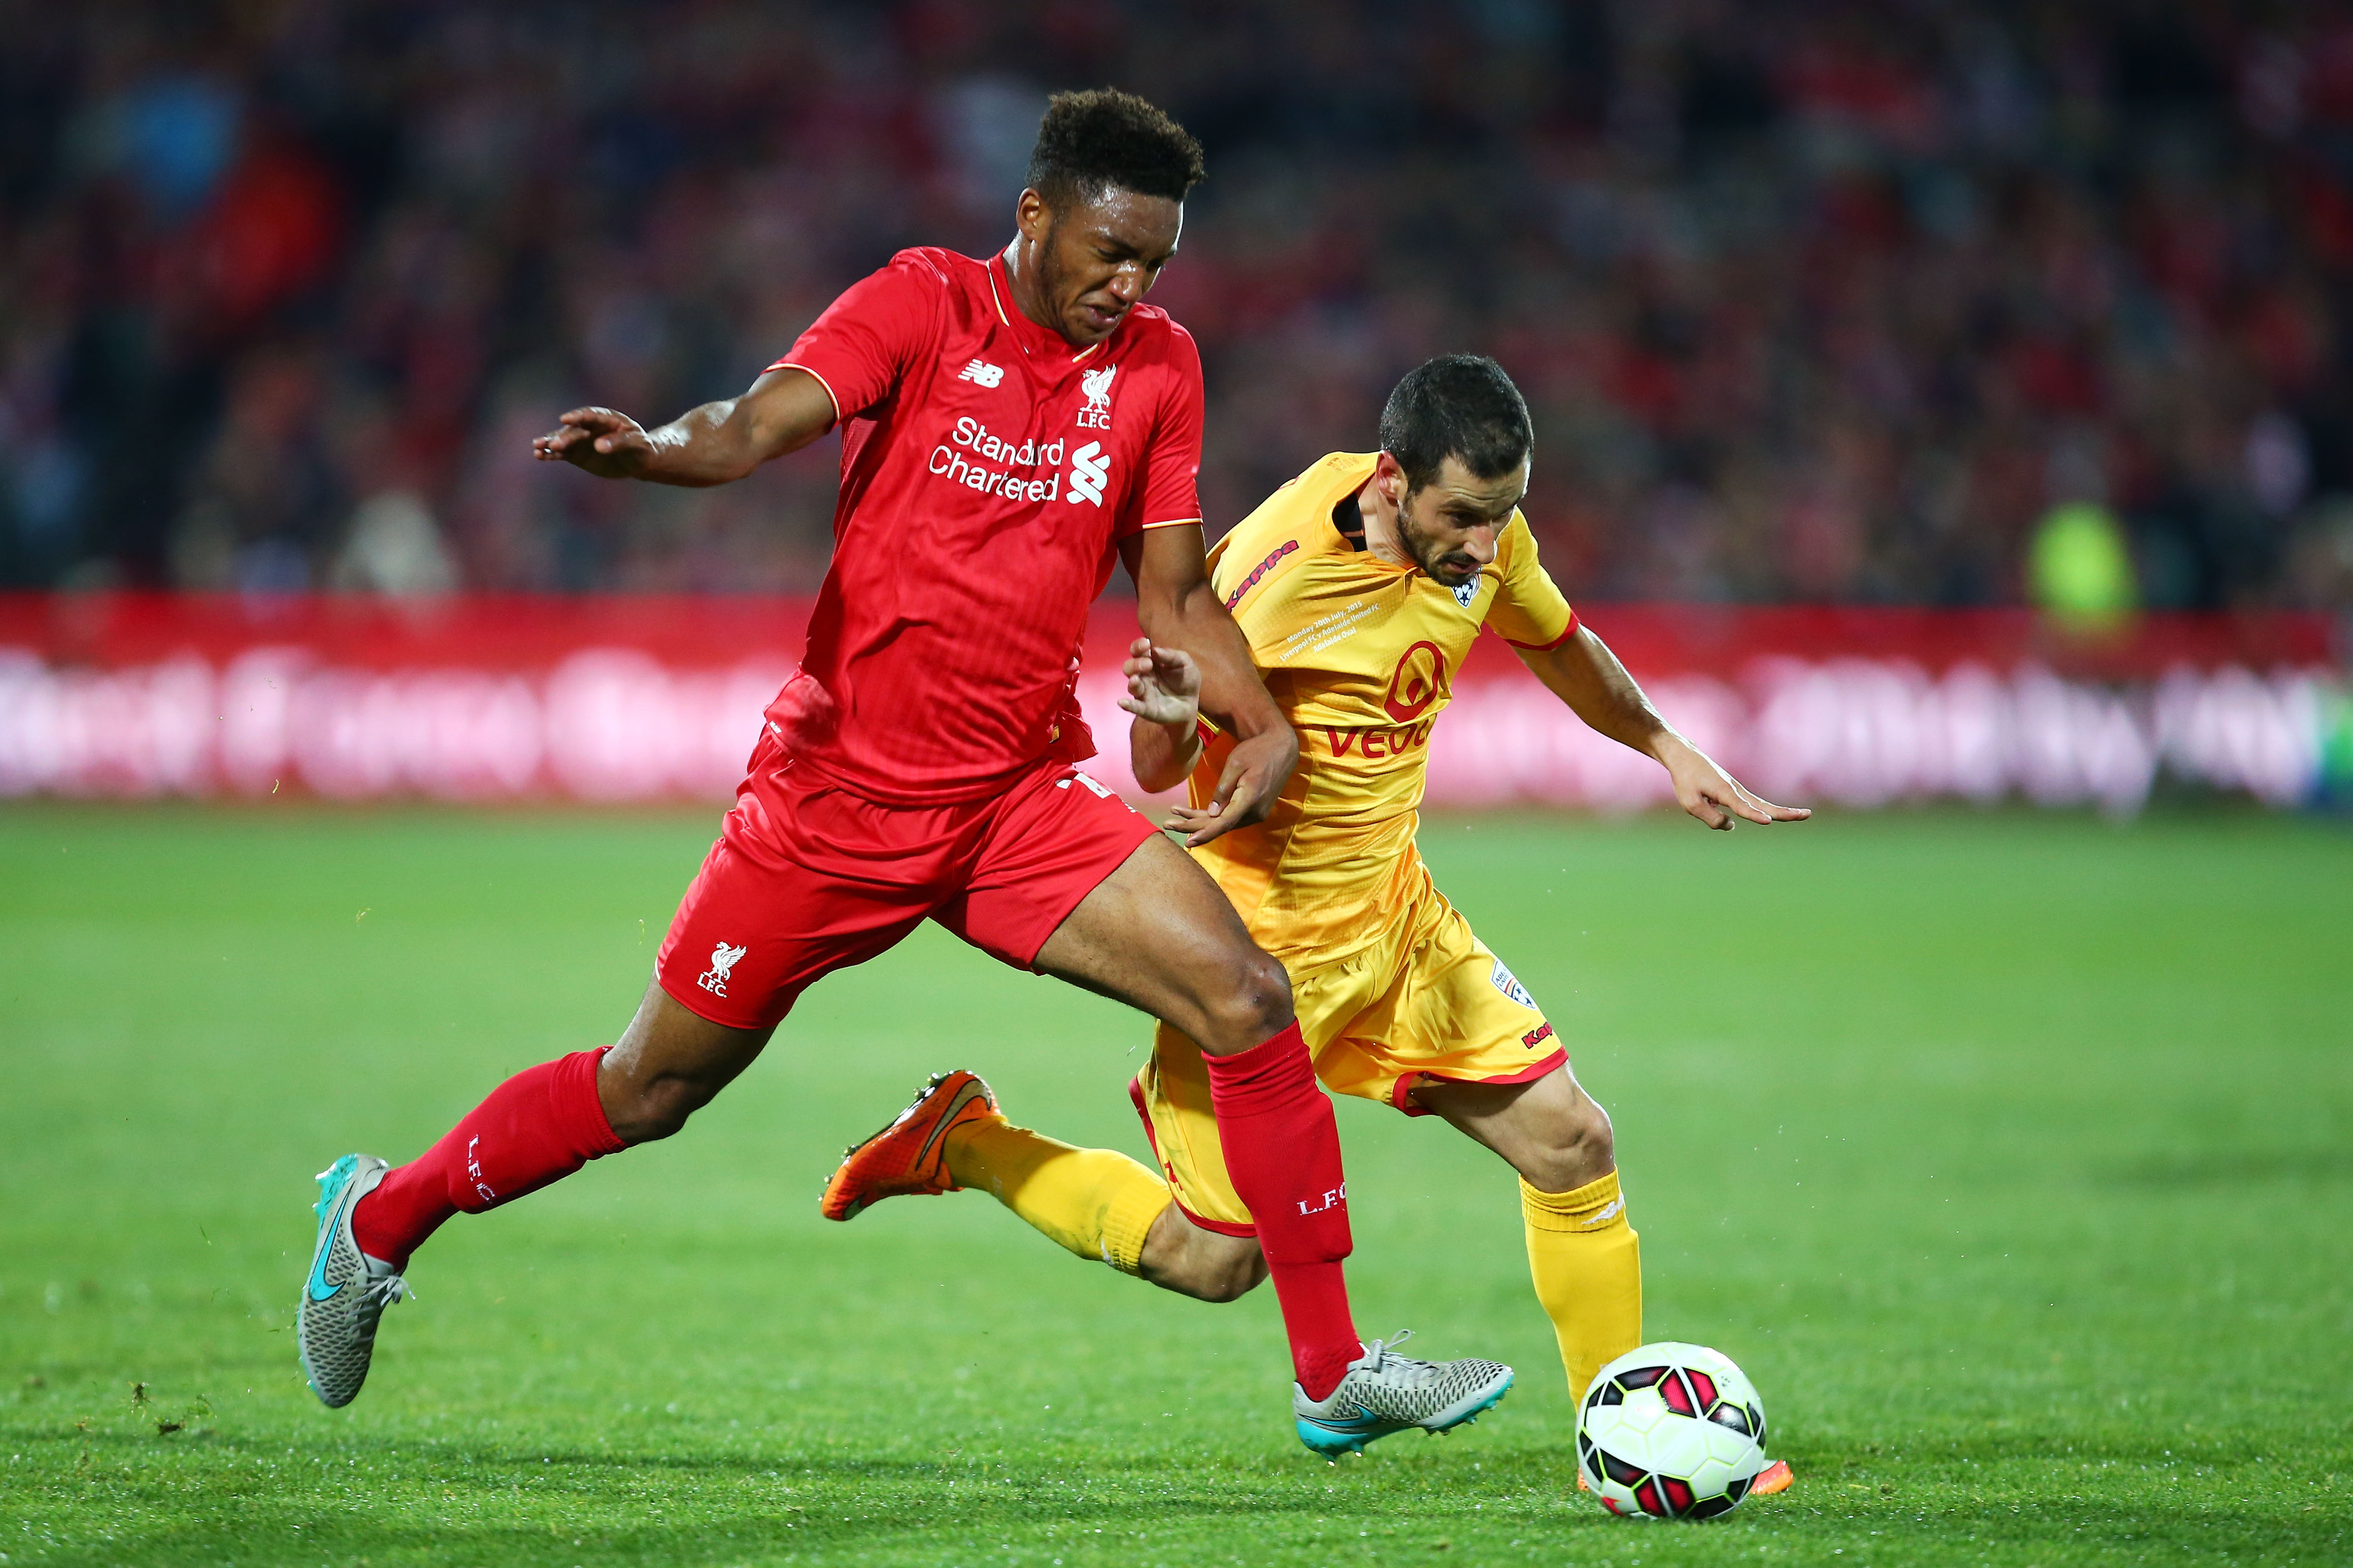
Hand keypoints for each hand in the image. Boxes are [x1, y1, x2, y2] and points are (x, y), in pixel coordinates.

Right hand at [532, 407, 654, 477]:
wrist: (638, 460)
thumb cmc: (642, 448)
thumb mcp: (637, 444)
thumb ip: (620, 443)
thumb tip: (599, 446)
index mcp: (607, 418)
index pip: (590, 415)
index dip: (577, 416)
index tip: (565, 419)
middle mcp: (590, 427)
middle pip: (574, 430)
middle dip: (564, 436)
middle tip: (554, 444)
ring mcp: (581, 440)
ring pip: (563, 440)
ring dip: (550, 443)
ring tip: (537, 447)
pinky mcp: (576, 454)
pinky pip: (561, 453)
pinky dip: (550, 454)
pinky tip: (539, 455)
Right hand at [1117, 637, 1200, 726]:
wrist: (1191, 703)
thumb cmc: (1186, 680)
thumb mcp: (1184, 663)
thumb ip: (1171, 655)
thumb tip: (1154, 650)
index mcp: (1151, 661)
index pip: (1138, 651)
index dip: (1138, 646)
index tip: (1146, 644)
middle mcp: (1143, 676)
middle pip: (1129, 667)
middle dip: (1135, 664)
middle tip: (1148, 664)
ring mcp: (1144, 692)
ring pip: (1132, 685)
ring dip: (1133, 681)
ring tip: (1136, 679)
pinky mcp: (1147, 708)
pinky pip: (1136, 707)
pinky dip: (1128, 705)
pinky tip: (1122, 702)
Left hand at [1164, 724, 1297, 847]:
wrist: (1282, 748)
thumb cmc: (1257, 751)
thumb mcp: (1236, 764)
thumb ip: (1223, 790)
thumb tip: (1212, 814)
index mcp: (1250, 799)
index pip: (1224, 823)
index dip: (1205, 833)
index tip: (1188, 842)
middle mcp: (1255, 812)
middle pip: (1220, 825)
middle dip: (1193, 826)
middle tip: (1168, 824)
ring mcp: (1256, 813)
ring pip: (1223, 822)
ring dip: (1199, 820)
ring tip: (1174, 816)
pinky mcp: (1253, 809)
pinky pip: (1230, 816)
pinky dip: (1212, 816)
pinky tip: (1192, 814)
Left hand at [1656, 733, 1810, 830]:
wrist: (1684, 756)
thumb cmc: (1685, 779)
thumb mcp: (1690, 803)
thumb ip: (1710, 818)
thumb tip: (1731, 826)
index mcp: (1723, 791)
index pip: (1742, 807)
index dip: (1754, 815)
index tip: (1767, 821)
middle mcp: (1735, 789)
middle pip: (1763, 804)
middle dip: (1784, 812)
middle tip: (1806, 815)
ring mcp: (1737, 789)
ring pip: (1762, 803)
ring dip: (1781, 811)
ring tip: (1803, 815)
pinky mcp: (1735, 791)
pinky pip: (1752, 804)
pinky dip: (1765, 810)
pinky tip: (1771, 816)